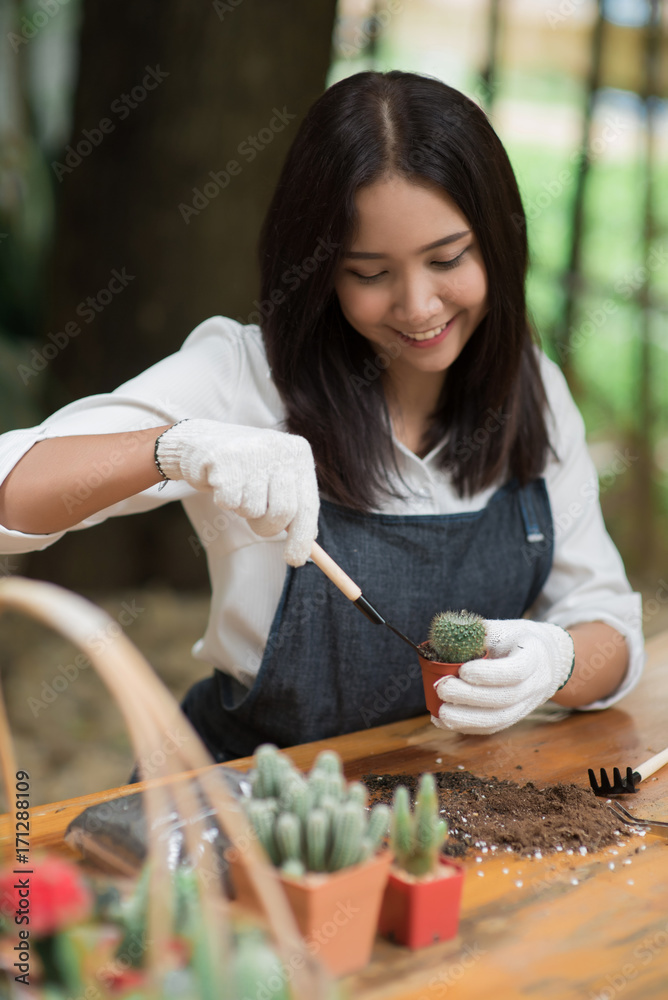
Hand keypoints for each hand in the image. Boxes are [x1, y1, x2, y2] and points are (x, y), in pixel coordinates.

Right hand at [156, 419, 318, 565]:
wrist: (203, 443)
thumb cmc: (246, 470)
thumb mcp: (276, 481)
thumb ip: (294, 508)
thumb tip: (306, 550)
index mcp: (299, 454)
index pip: (308, 505)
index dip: (302, 537)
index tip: (294, 560)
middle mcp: (280, 449)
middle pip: (283, 512)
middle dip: (266, 525)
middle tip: (253, 517)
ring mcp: (252, 452)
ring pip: (253, 509)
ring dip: (241, 509)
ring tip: (237, 488)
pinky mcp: (224, 459)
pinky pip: (229, 503)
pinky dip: (223, 500)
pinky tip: (221, 482)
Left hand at [430, 619, 574, 734]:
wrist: (547, 660)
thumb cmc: (519, 640)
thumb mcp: (506, 628)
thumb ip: (480, 633)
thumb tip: (446, 637)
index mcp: (534, 657)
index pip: (515, 671)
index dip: (488, 674)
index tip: (463, 671)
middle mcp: (535, 685)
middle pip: (505, 698)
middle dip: (470, 697)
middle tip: (443, 688)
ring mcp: (526, 705)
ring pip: (499, 719)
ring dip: (467, 719)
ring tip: (440, 712)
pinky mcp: (514, 717)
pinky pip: (492, 727)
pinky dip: (466, 727)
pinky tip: (443, 721)